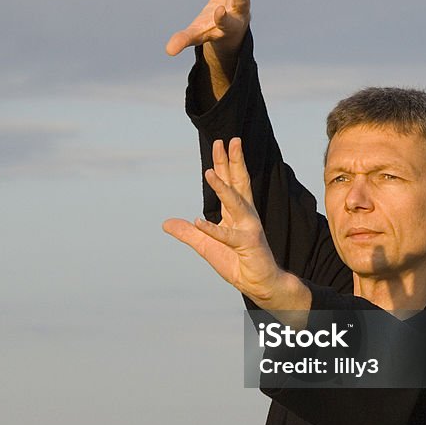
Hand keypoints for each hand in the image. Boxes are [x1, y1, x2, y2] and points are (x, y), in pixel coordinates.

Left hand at [163, 137, 305, 310]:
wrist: (259, 283)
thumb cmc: (237, 262)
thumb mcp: (205, 245)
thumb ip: (188, 233)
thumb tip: (166, 223)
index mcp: (236, 213)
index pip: (231, 182)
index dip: (225, 163)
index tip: (220, 143)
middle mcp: (245, 215)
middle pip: (238, 183)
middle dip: (233, 161)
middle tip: (230, 140)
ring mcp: (248, 229)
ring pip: (235, 203)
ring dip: (222, 188)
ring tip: (209, 172)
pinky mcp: (247, 244)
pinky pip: (227, 236)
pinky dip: (213, 230)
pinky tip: (198, 222)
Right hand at [164, 0, 271, 59]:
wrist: (230, 23)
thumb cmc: (210, 29)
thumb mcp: (197, 35)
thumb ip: (184, 40)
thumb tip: (168, 51)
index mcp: (226, 25)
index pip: (225, 22)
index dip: (222, 17)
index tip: (218, 11)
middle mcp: (238, 11)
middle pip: (241, 2)